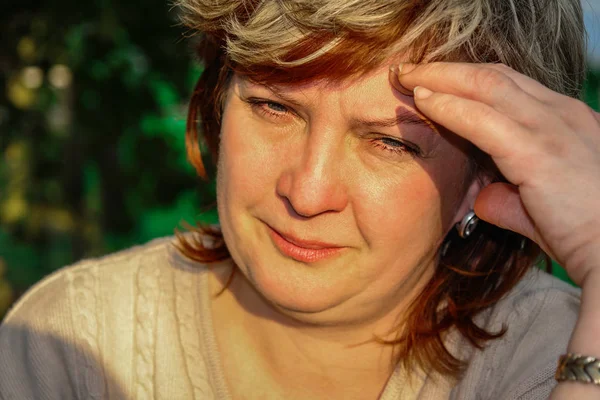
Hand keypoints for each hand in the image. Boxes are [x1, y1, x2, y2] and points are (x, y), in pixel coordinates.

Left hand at [395, 62, 599, 285]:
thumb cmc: (585, 234)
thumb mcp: (543, 207)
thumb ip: (511, 198)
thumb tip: (486, 198)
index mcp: (566, 121)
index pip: (510, 85)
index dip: (468, 80)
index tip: (433, 82)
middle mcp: (561, 114)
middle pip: (495, 76)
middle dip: (448, 70)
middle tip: (411, 69)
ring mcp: (551, 129)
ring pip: (486, 86)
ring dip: (441, 78)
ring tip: (406, 76)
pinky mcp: (537, 152)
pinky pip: (481, 120)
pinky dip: (448, 107)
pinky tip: (423, 103)